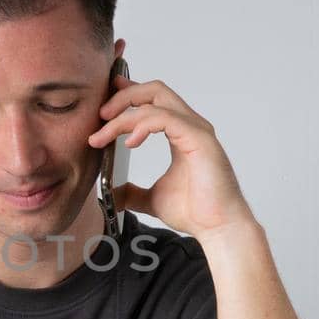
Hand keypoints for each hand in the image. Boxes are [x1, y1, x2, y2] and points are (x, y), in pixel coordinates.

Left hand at [87, 74, 256, 239]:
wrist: (217, 228)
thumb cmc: (195, 211)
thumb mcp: (151, 199)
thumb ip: (132, 191)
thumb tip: (112, 194)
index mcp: (181, 133)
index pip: (153, 100)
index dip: (128, 94)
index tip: (104, 103)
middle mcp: (190, 126)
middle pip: (154, 90)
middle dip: (122, 97)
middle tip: (100, 116)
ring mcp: (196, 130)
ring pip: (155, 102)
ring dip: (123, 115)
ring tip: (103, 134)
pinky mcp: (199, 139)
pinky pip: (165, 118)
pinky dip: (142, 125)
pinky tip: (129, 143)